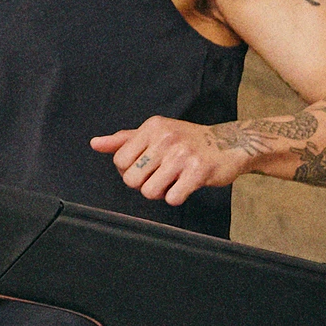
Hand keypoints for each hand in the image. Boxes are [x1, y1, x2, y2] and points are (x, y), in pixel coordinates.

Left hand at [89, 114, 246, 205]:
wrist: (230, 143)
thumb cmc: (188, 141)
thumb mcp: (156, 134)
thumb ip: (124, 140)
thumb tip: (94, 144)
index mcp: (152, 127)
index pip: (120, 161)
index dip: (130, 171)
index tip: (146, 168)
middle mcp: (166, 138)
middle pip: (131, 180)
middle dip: (144, 184)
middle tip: (162, 176)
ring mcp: (183, 154)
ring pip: (149, 191)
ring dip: (160, 193)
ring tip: (174, 181)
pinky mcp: (198, 171)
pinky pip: (172, 198)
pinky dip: (177, 197)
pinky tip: (186, 185)